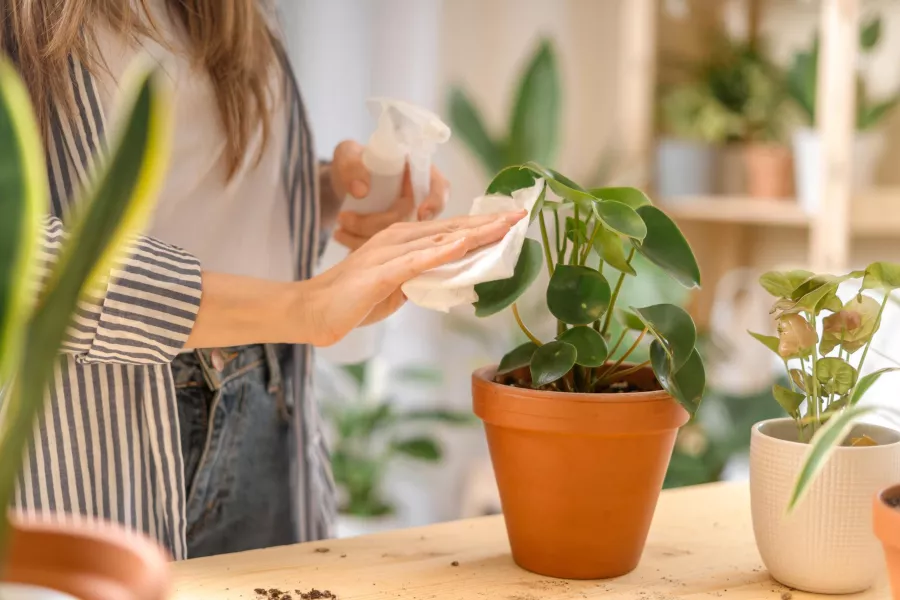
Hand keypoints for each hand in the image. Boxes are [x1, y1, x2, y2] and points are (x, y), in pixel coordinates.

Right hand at [303, 210, 524, 345]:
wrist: (313, 311)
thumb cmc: (355, 299)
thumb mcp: (399, 286)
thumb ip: (424, 277)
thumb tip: (452, 276)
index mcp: (403, 240)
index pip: (449, 230)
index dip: (481, 224)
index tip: (511, 219)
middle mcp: (397, 238)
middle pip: (450, 229)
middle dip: (487, 222)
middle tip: (521, 214)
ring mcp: (388, 254)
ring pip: (438, 240)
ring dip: (473, 232)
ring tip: (504, 225)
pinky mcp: (380, 274)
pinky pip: (415, 261)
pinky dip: (440, 252)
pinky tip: (462, 245)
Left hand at [329, 140, 449, 249]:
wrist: (342, 183)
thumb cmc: (352, 162)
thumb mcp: (347, 155)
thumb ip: (352, 165)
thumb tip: (361, 191)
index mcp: (417, 172)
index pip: (439, 187)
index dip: (436, 202)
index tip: (421, 213)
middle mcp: (417, 199)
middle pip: (411, 220)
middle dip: (376, 223)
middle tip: (344, 218)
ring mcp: (406, 220)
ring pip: (396, 239)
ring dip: (364, 237)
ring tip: (338, 228)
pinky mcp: (394, 238)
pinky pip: (384, 249)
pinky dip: (360, 245)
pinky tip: (342, 237)